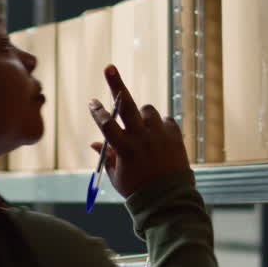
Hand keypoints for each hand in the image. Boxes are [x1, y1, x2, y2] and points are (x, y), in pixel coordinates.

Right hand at [88, 65, 189, 197]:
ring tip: (143, 129)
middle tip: (109, 68)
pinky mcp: (175, 136)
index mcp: (124, 148)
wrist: (169, 198)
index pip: (106, 124)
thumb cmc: (138, 189)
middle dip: (116, 84)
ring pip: (147, 111)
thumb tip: (94, 141)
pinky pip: (165, 120)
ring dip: (142, 115)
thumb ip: (106, 155)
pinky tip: (158, 137)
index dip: (97, 111)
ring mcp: (160, 135)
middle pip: (126, 104)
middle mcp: (142, 138)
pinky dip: (160, 125)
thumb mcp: (117, 175)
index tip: (92, 102)